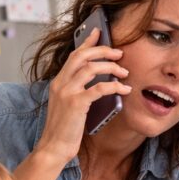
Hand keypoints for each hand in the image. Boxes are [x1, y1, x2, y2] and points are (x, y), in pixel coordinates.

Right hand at [35, 28, 132, 166]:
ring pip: (91, 68)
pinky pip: (99, 88)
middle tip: (119, 53)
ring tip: (125, 73)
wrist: (53, 147)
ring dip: (111, 68)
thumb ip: (78, 91)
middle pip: (82, 56)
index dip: (87, 42)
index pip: (74, 55)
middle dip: (103, 51)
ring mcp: (67, 92)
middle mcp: (60, 83)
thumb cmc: (64, 130)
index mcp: (58, 82)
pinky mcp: (76, 104)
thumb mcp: (68, 105)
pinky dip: (114, 86)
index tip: (99, 32)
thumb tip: (100, 81)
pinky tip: (124, 89)